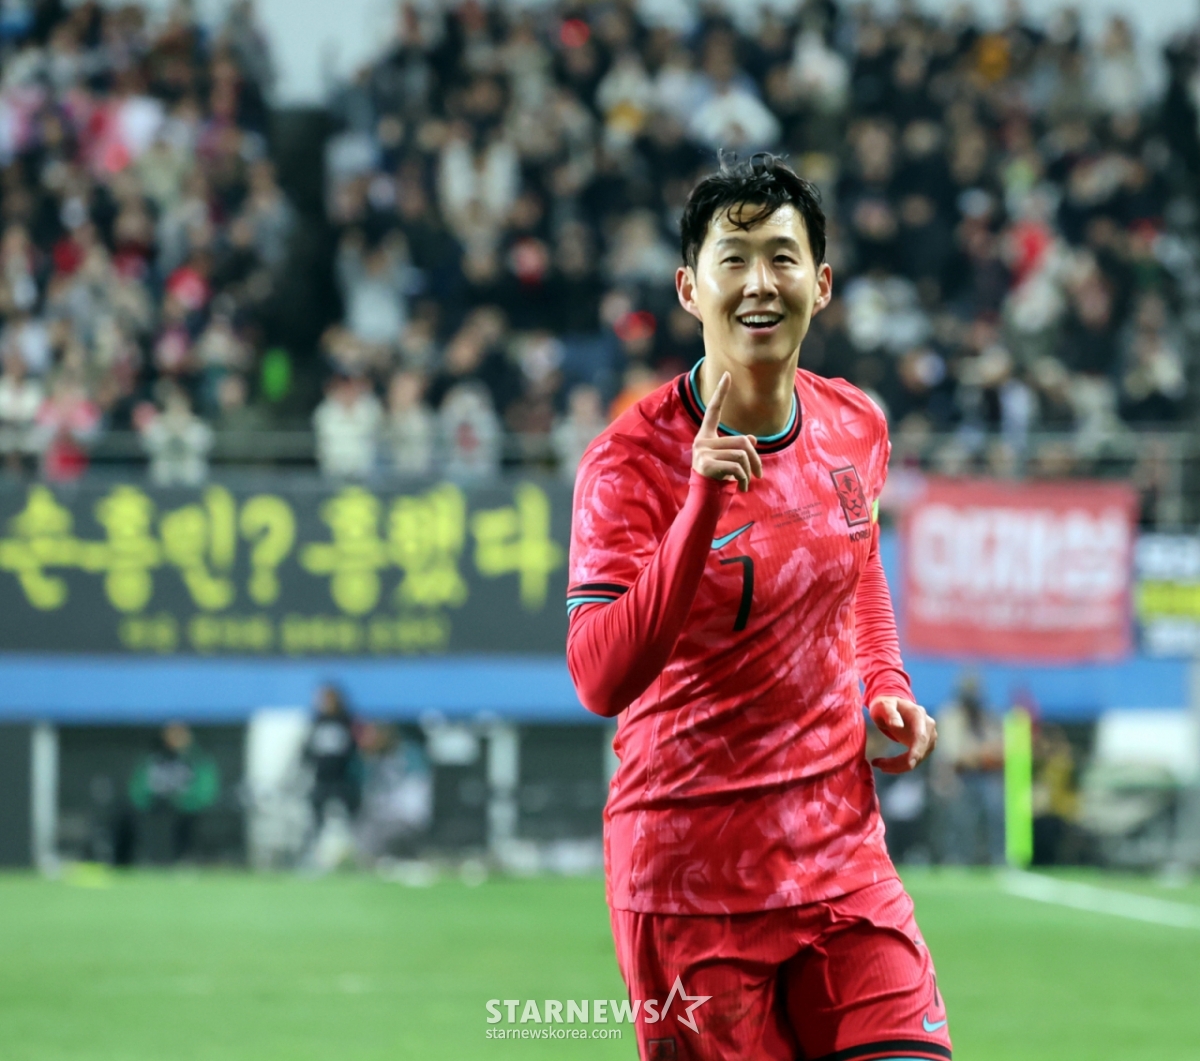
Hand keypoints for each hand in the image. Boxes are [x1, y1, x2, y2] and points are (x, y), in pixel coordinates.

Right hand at [692, 371, 762, 491]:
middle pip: (741, 441)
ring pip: (741, 454)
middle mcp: (701, 442)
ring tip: (748, 482)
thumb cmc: (717, 479)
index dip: (720, 393)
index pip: (713, 411)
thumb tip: (753, 441)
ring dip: (750, 471)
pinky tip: (743, 487)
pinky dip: (745, 478)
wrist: (704, 501)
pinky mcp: (706, 464)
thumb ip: (738, 449)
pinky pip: (737, 466)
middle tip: (759, 474)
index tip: (727, 375)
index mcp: (705, 437)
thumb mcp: (728, 461)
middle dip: (755, 460)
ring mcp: (702, 453)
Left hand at [869, 696, 937, 773]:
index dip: (916, 752)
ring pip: (918, 759)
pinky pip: (915, 760)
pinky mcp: (925, 746)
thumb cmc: (885, 705)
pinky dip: (901, 765)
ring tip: (878, 764)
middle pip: (920, 751)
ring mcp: (929, 737)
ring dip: (899, 766)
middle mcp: (928, 726)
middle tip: (878, 765)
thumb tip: (898, 725)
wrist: (892, 706)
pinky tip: (885, 765)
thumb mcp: (883, 706)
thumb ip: (890, 714)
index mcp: (918, 715)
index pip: (921, 737)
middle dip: (901, 763)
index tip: (909, 764)